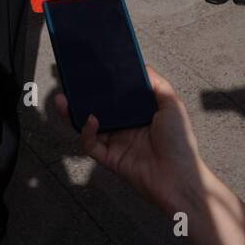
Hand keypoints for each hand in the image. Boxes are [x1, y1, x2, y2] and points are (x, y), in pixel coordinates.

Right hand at [53, 66, 201, 216]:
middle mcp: (125, 127)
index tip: (93, 70)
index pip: (116, 96)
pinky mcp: (109, 158)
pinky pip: (90, 144)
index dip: (104, 84)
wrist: (179, 178)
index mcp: (139, 114)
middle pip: (97, 108)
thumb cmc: (180, 144)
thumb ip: (156, 84)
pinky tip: (91, 120)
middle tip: (70, 83)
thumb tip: (141, 66)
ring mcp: (116, 143)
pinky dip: (86, 131)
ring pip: (87, 125)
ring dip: (74, 113)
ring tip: (64, 99)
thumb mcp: (172, 105)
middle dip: (81, 97)